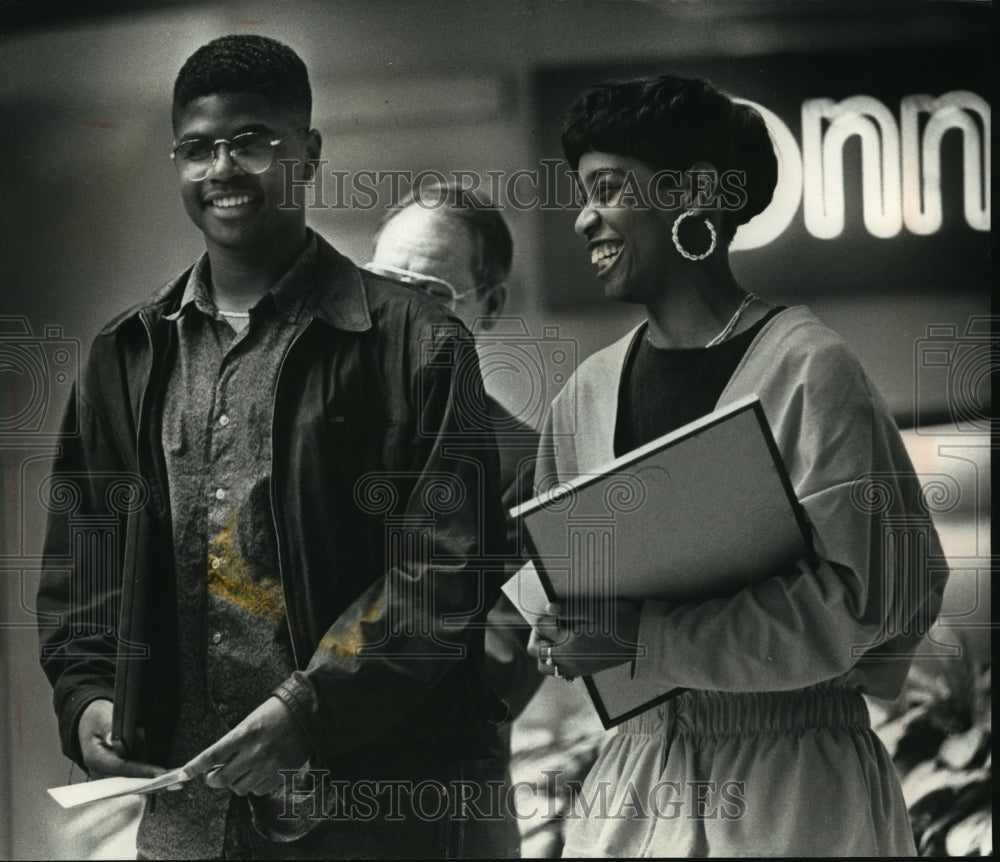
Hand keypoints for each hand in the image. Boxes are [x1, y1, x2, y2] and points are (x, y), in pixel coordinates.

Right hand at [77, 699, 167, 779]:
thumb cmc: (98, 719)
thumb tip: (115, 739)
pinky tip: (167, 778)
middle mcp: (101, 773)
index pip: (122, 767)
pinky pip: (135, 780)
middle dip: (152, 784)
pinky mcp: (117, 777)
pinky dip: (150, 779)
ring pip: (134, 784)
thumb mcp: (102, 718)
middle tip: (174, 782)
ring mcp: (109, 777)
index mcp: (96, 758)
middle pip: (129, 782)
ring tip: (176, 781)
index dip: (142, 771)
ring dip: (154, 783)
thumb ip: (110, 728)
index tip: (161, 773)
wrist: (90, 724)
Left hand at [182, 696, 311, 796]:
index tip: (183, 774)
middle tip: (213, 774)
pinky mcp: (281, 775)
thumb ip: (235, 741)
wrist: (309, 714)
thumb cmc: (277, 712)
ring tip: (242, 770)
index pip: (213, 754)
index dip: (195, 766)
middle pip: (222, 779)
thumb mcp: (251, 721)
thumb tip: (217, 763)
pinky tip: (259, 772)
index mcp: (246, 733)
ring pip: (240, 789)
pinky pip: (258, 791)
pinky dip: (254, 786)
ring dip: (236, 782)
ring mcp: (269, 766)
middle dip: (213, 779)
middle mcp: (255, 752)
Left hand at [527, 600, 641, 677]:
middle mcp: (571, 660)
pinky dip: (557, 661)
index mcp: (570, 644)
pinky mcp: (585, 671)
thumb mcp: (595, 609)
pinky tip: (567, 647)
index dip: (544, 617)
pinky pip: (561, 672)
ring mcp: (578, 668)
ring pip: (547, 667)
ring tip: (555, 637)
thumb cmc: (620, 620)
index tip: (552, 611)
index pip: (542, 629)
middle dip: (537, 637)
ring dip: (545, 651)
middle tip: (549, 624)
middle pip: (537, 654)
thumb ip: (569, 610)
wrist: (642, 638)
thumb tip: (549, 608)